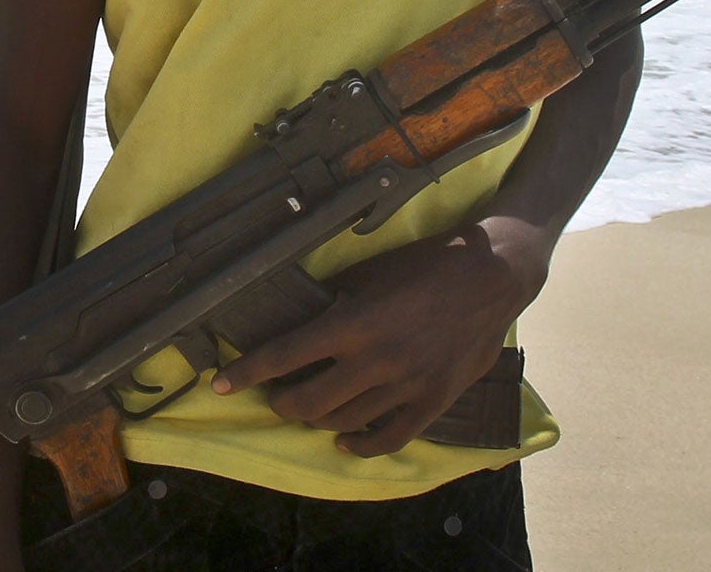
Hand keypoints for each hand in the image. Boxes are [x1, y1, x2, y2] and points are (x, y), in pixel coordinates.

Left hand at [212, 217, 546, 457]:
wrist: (488, 277)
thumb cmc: (423, 266)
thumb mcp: (369, 274)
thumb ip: (336, 304)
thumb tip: (304, 324)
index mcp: (353, 322)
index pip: (285, 354)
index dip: (248, 372)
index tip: (221, 384)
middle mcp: (376, 359)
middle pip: (309, 400)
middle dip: (280, 402)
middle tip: (272, 395)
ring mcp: (406, 384)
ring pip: (345, 421)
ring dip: (316, 420)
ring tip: (305, 410)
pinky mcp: (433, 400)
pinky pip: (390, 437)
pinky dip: (361, 445)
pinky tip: (345, 441)